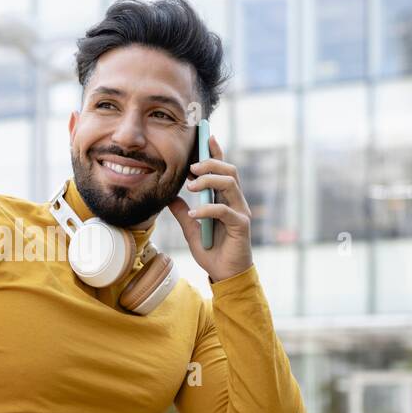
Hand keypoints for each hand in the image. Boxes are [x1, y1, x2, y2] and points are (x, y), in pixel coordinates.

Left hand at [167, 133, 253, 282]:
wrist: (225, 275)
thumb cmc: (212, 252)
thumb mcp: (191, 230)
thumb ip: (183, 212)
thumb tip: (170, 197)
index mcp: (225, 199)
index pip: (223, 170)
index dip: (216, 152)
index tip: (206, 136)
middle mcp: (236, 202)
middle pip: (229, 171)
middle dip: (210, 163)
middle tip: (191, 168)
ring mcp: (240, 212)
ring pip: (230, 184)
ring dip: (209, 180)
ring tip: (191, 186)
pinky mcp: (241, 225)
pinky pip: (225, 210)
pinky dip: (207, 209)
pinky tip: (194, 214)